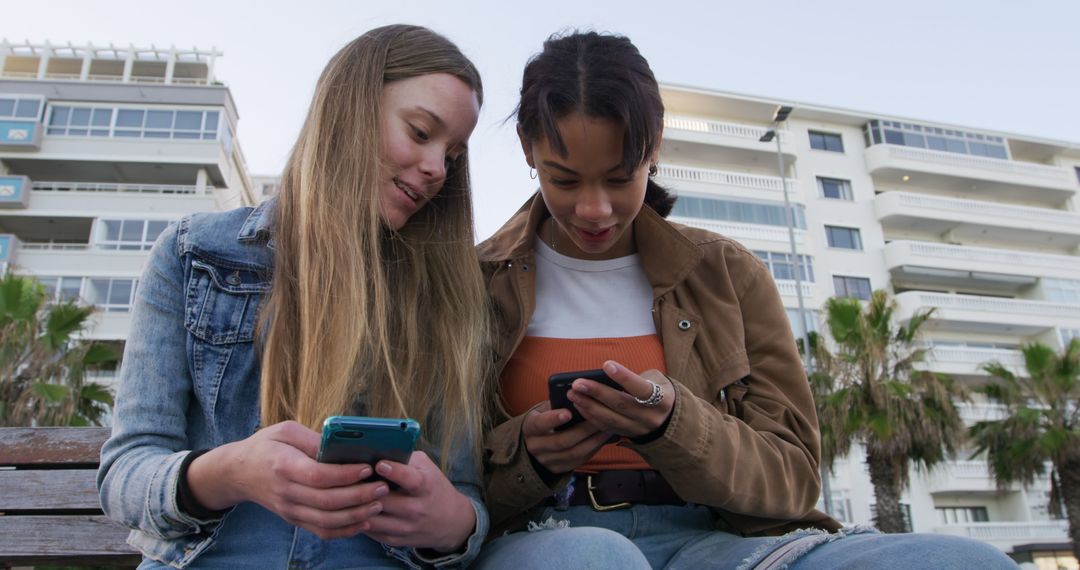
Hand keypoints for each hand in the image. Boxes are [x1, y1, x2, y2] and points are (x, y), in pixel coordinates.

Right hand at [186, 421, 385, 539]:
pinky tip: (363, 521)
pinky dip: (344, 530)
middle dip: (359, 496)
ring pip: (327, 521)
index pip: (318, 476)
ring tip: (378, 503)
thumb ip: (312, 439)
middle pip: (327, 502)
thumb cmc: (266, 446)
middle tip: (382, 486)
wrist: (238, 473)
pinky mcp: (295, 519)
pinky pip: (321, 531)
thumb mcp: (285, 431)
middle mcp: (286, 492)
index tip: (367, 468)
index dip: (345, 475)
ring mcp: (290, 509)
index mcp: (284, 466)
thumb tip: (342, 444)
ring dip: (356, 515)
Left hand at [362, 451, 475, 551]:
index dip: (394, 471)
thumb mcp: (427, 468)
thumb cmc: (434, 488)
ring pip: (374, 519)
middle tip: (352, 479)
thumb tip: (380, 451)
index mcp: (426, 487)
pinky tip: (355, 509)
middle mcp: (416, 509)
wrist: (450, 521)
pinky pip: (371, 532)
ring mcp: (406, 527)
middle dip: (366, 490)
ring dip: (359, 507)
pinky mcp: (396, 540)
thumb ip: (406, 459)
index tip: (379, 464)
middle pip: (385, 501)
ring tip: (349, 495)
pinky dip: (360, 520)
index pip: (410, 480)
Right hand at [522, 402, 611, 473]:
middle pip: (562, 441)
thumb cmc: (544, 419)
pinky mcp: (559, 469)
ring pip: (574, 453)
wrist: (535, 443)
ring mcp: (547, 460)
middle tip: (600, 418)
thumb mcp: (544, 410)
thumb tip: (579, 396)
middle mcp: (535, 447)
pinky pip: (579, 460)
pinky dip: (593, 449)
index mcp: (530, 428)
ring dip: (593, 440)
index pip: (540, 424)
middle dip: (583, 430)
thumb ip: (557, 404)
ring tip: (607, 428)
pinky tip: (602, 438)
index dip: (553, 419)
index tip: (569, 413)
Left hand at [568, 361, 674, 437]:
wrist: (669, 418)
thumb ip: (635, 378)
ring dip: (588, 406)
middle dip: (597, 393)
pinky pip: (606, 427)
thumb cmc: (658, 390)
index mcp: (662, 400)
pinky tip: (578, 406)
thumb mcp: (656, 380)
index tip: (606, 365)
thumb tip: (605, 375)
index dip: (623, 377)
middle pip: (621, 404)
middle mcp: (651, 417)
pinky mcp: (627, 435)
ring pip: (611, 419)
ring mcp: (638, 429)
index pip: (641, 388)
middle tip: (577, 383)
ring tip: (573, 394)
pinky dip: (591, 417)